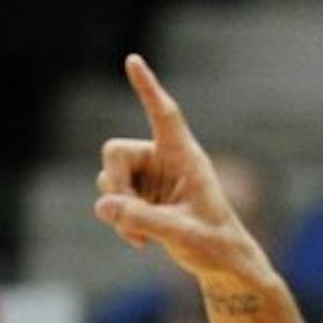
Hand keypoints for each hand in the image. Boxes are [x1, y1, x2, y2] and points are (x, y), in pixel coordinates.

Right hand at [94, 55, 275, 292]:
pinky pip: (112, 201)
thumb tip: (102, 205)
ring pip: (109, 178)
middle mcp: (164, 160)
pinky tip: (140, 242)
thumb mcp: (180, 233)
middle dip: (114, 184)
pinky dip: (119, 221)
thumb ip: (142, 219)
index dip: (148, 88)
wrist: (220, 263)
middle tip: (124, 216)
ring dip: (116, 209)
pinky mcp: (141, 198)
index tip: (133, 60)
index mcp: (184, 156)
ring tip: (140, 236)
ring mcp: (150, 179)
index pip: (164, 115)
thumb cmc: (214, 244)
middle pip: (116, 152)